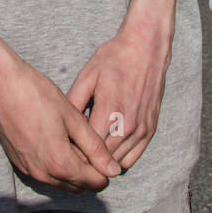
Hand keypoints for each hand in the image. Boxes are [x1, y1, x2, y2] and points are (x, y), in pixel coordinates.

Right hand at [0, 38, 116, 192]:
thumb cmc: (35, 94)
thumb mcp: (72, 117)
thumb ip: (95, 147)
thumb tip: (114, 170)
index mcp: (59, 164)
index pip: (94, 183)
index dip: (105, 168)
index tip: (104, 149)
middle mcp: (42, 174)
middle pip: (78, 186)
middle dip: (89, 171)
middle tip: (90, 142)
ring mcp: (27, 170)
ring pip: (60, 181)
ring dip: (71, 168)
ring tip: (72, 137)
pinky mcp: (17, 162)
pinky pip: (44, 173)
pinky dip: (54, 164)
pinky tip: (54, 137)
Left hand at [67, 17, 172, 171]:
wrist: (146, 49)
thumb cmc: (115, 59)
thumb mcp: (88, 76)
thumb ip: (74, 103)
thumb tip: (61, 125)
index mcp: (110, 112)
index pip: (88, 148)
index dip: (73, 151)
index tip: (64, 146)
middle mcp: (128, 126)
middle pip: (102, 160)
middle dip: (86, 159)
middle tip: (73, 150)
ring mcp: (141, 130)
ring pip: (117, 164)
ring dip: (102, 161)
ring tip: (88, 150)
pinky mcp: (150, 130)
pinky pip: (132, 159)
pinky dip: (118, 159)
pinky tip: (106, 147)